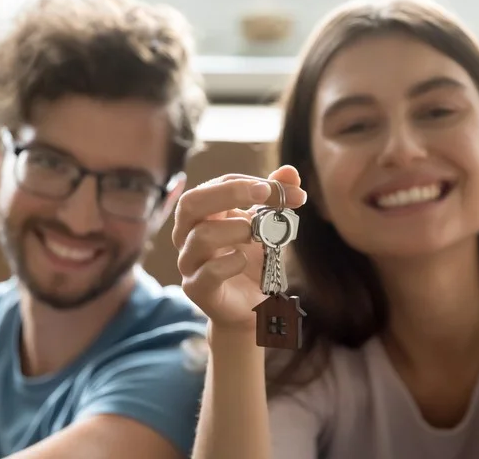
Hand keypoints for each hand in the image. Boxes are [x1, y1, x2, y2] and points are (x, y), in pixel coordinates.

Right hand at [172, 166, 306, 330]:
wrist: (254, 306)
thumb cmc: (255, 261)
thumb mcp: (270, 226)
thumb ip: (276, 198)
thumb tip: (289, 172)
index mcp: (203, 213)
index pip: (218, 184)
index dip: (251, 183)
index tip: (290, 191)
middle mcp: (188, 234)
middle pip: (191, 202)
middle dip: (229, 193)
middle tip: (263, 194)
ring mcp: (189, 262)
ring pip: (200, 236)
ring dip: (235, 230)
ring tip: (257, 235)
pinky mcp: (197, 289)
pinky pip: (207, 272)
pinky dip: (230, 263)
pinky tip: (244, 261)